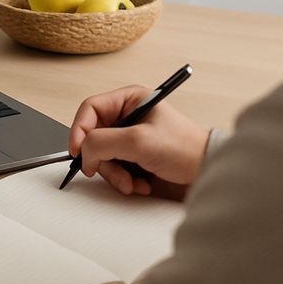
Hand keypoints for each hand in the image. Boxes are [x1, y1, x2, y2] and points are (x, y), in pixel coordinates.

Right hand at [69, 85, 209, 196]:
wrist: (206, 173)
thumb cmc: (184, 148)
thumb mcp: (138, 141)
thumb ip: (103, 142)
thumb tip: (82, 150)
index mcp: (129, 100)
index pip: (90, 109)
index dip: (79, 129)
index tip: (77, 151)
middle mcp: (127, 117)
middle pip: (93, 136)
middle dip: (102, 159)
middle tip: (110, 171)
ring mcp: (129, 139)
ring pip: (102, 156)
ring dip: (114, 174)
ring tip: (132, 182)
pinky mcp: (133, 158)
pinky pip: (113, 169)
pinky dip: (123, 180)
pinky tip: (141, 183)